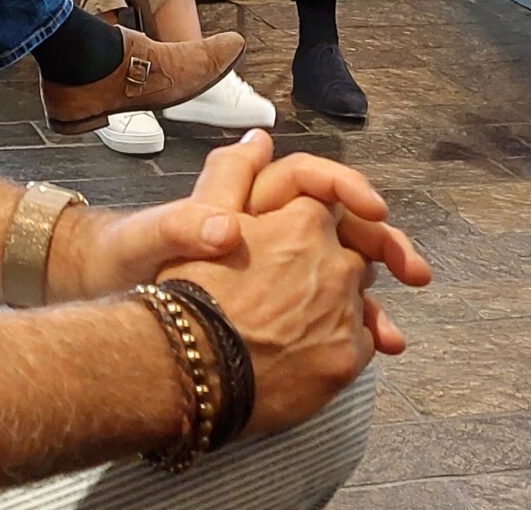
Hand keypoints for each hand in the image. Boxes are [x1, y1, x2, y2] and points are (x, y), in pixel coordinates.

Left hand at [52, 132, 426, 332]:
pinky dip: (354, 330)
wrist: (114, 310)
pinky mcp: (279, 310)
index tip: (374, 209)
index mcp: (247, 199)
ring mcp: (278, 271)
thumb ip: (187, 221)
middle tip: (416, 272)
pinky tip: (374, 351)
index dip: (347, 187)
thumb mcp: (150, 238)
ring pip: (342, 275)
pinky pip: (327, 314)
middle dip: (383, 245)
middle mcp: (270, 229)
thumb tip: (227, 216)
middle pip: (343, 226)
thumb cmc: (127, 262)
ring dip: (374, 299)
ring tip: (393, 336)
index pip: (311, 178)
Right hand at [164, 196, 377, 436]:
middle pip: (347, 257)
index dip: (302, 231)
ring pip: (356, 301)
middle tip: (284, 293)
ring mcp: (347, 311)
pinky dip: (340, 345)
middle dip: (325, 270)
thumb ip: (235, 173)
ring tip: (290, 328)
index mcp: (305, 222)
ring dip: (334, 308)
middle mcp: (336, 262)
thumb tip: (259, 142)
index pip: (324, 214)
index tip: (286, 250)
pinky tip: (304, 355)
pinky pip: (362, 343)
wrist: (191, 366)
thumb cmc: (193, 294)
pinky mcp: (349, 357)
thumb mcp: (202, 216)